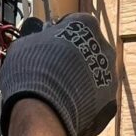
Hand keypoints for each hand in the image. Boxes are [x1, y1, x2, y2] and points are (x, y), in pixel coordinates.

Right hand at [0, 13, 117, 135]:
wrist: (43, 111)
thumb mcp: (24, 44)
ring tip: (59, 92)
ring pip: (94, 76)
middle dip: (73, 60)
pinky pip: (96, 100)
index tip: (49, 44)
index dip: (59, 35)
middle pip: (88, 51)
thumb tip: (38, 39)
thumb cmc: (32, 72)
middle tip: (53, 70)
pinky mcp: (111, 102)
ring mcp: (110, 76)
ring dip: (80, 81)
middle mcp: (104, 48)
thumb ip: (37, 38)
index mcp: (85, 25)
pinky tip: (67, 107)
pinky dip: (85, 103)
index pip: (75, 24)